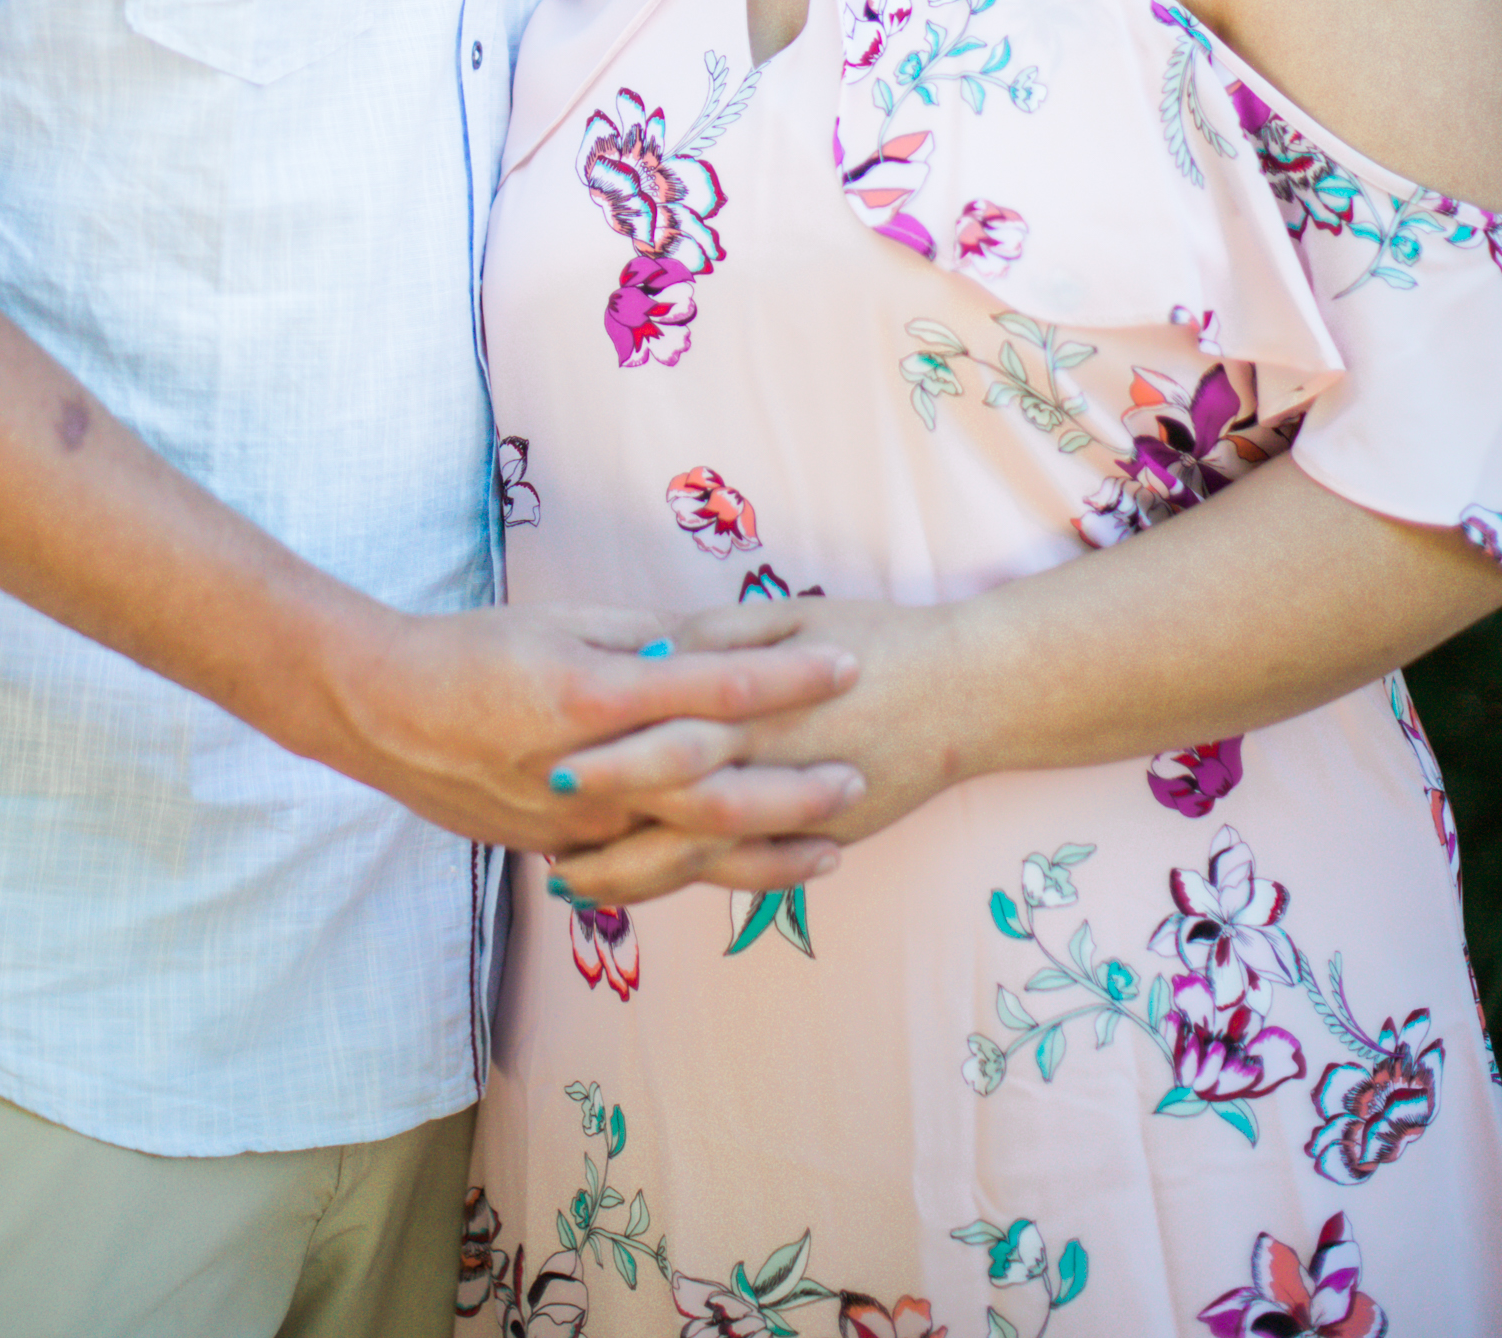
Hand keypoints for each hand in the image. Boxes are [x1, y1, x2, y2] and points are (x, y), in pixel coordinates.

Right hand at [316, 596, 863, 870]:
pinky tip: (757, 874)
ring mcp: (579, 824)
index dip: (788, 675)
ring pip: (690, 851)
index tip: (847, 661)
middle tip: (860, 777)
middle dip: (797, 787)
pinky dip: (709, 873)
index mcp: (595, 694)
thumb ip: (645, 640)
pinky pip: (648, 868)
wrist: (382, 713)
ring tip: (835, 848)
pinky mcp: (563, 850)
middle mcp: (593, 770)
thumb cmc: (473, 648)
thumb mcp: (563, 623)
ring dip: (768, 851)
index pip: (715, 685)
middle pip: (716, 790)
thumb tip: (720, 643)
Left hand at [546, 597, 959, 905]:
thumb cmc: (876, 638)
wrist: (970, 692)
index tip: (545, 757)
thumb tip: (648, 653)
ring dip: (631, 872)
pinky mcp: (820, 842)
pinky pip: (742, 873)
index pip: (670, 731)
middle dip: (603, 823)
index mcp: (762, 702)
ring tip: (566, 878)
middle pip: (675, 804)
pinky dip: (688, 884)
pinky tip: (641, 886)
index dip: (609, 751)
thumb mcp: (791, 614)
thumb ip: (716, 637)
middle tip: (531, 836)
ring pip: (702, 858)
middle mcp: (776, 765)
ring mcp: (800, 814)